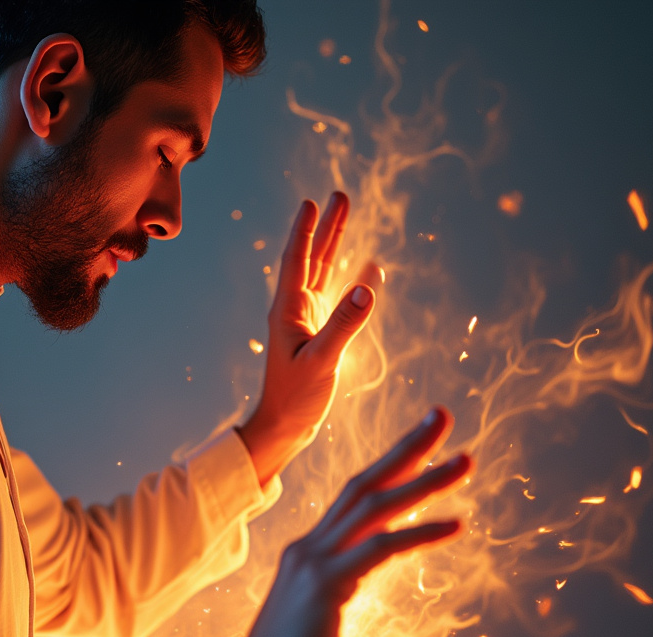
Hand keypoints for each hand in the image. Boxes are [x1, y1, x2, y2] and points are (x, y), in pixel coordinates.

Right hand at [183, 408, 472, 636]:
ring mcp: (315, 565)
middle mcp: (310, 553)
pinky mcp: (324, 587)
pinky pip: (379, 548)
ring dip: (422, 479)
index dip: (393, 476)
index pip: (356, 506)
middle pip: (365, 487)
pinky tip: (457, 522)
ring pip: (374, 507)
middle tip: (442, 418)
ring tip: (464, 460)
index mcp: (312, 564)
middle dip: (406, 451)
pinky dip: (419, 532)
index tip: (427, 452)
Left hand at [237, 193, 377, 483]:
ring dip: (334, 244)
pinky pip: (337, 298)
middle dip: (325, 227)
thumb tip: (367, 288)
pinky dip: (352, 279)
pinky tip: (367, 268)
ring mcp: (307, 320)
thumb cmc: (295, 398)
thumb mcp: (321, 361)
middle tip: (338, 195)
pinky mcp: (320, 333)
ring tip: (346, 214)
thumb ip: (343, 326)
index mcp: (287, 311)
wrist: (285, 426)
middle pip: (311, 258)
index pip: (296, 262)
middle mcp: (295, 309)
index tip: (312, 202)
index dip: (305, 232)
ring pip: (323, 272)